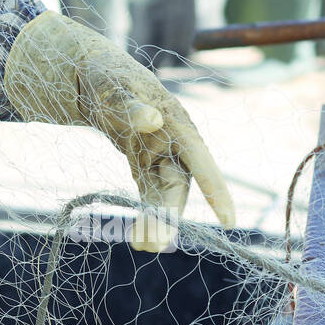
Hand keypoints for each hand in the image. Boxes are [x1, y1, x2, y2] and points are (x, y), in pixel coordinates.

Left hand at [4, 12, 234, 251]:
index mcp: (176, 124)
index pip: (200, 159)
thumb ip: (130, 106)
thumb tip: (151, 120)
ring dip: (156, 221)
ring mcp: (161, 158)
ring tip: (140, 244)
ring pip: (165, 197)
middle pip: (180, 187)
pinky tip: (136, 236)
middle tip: (152, 243)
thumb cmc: (109, 79)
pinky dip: (146, 214)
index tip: (228, 220)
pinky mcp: (146, 168)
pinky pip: (150, 196)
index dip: (216, 189)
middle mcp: (176, 145)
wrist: (95, 80)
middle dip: (170, 216)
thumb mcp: (114, 89)